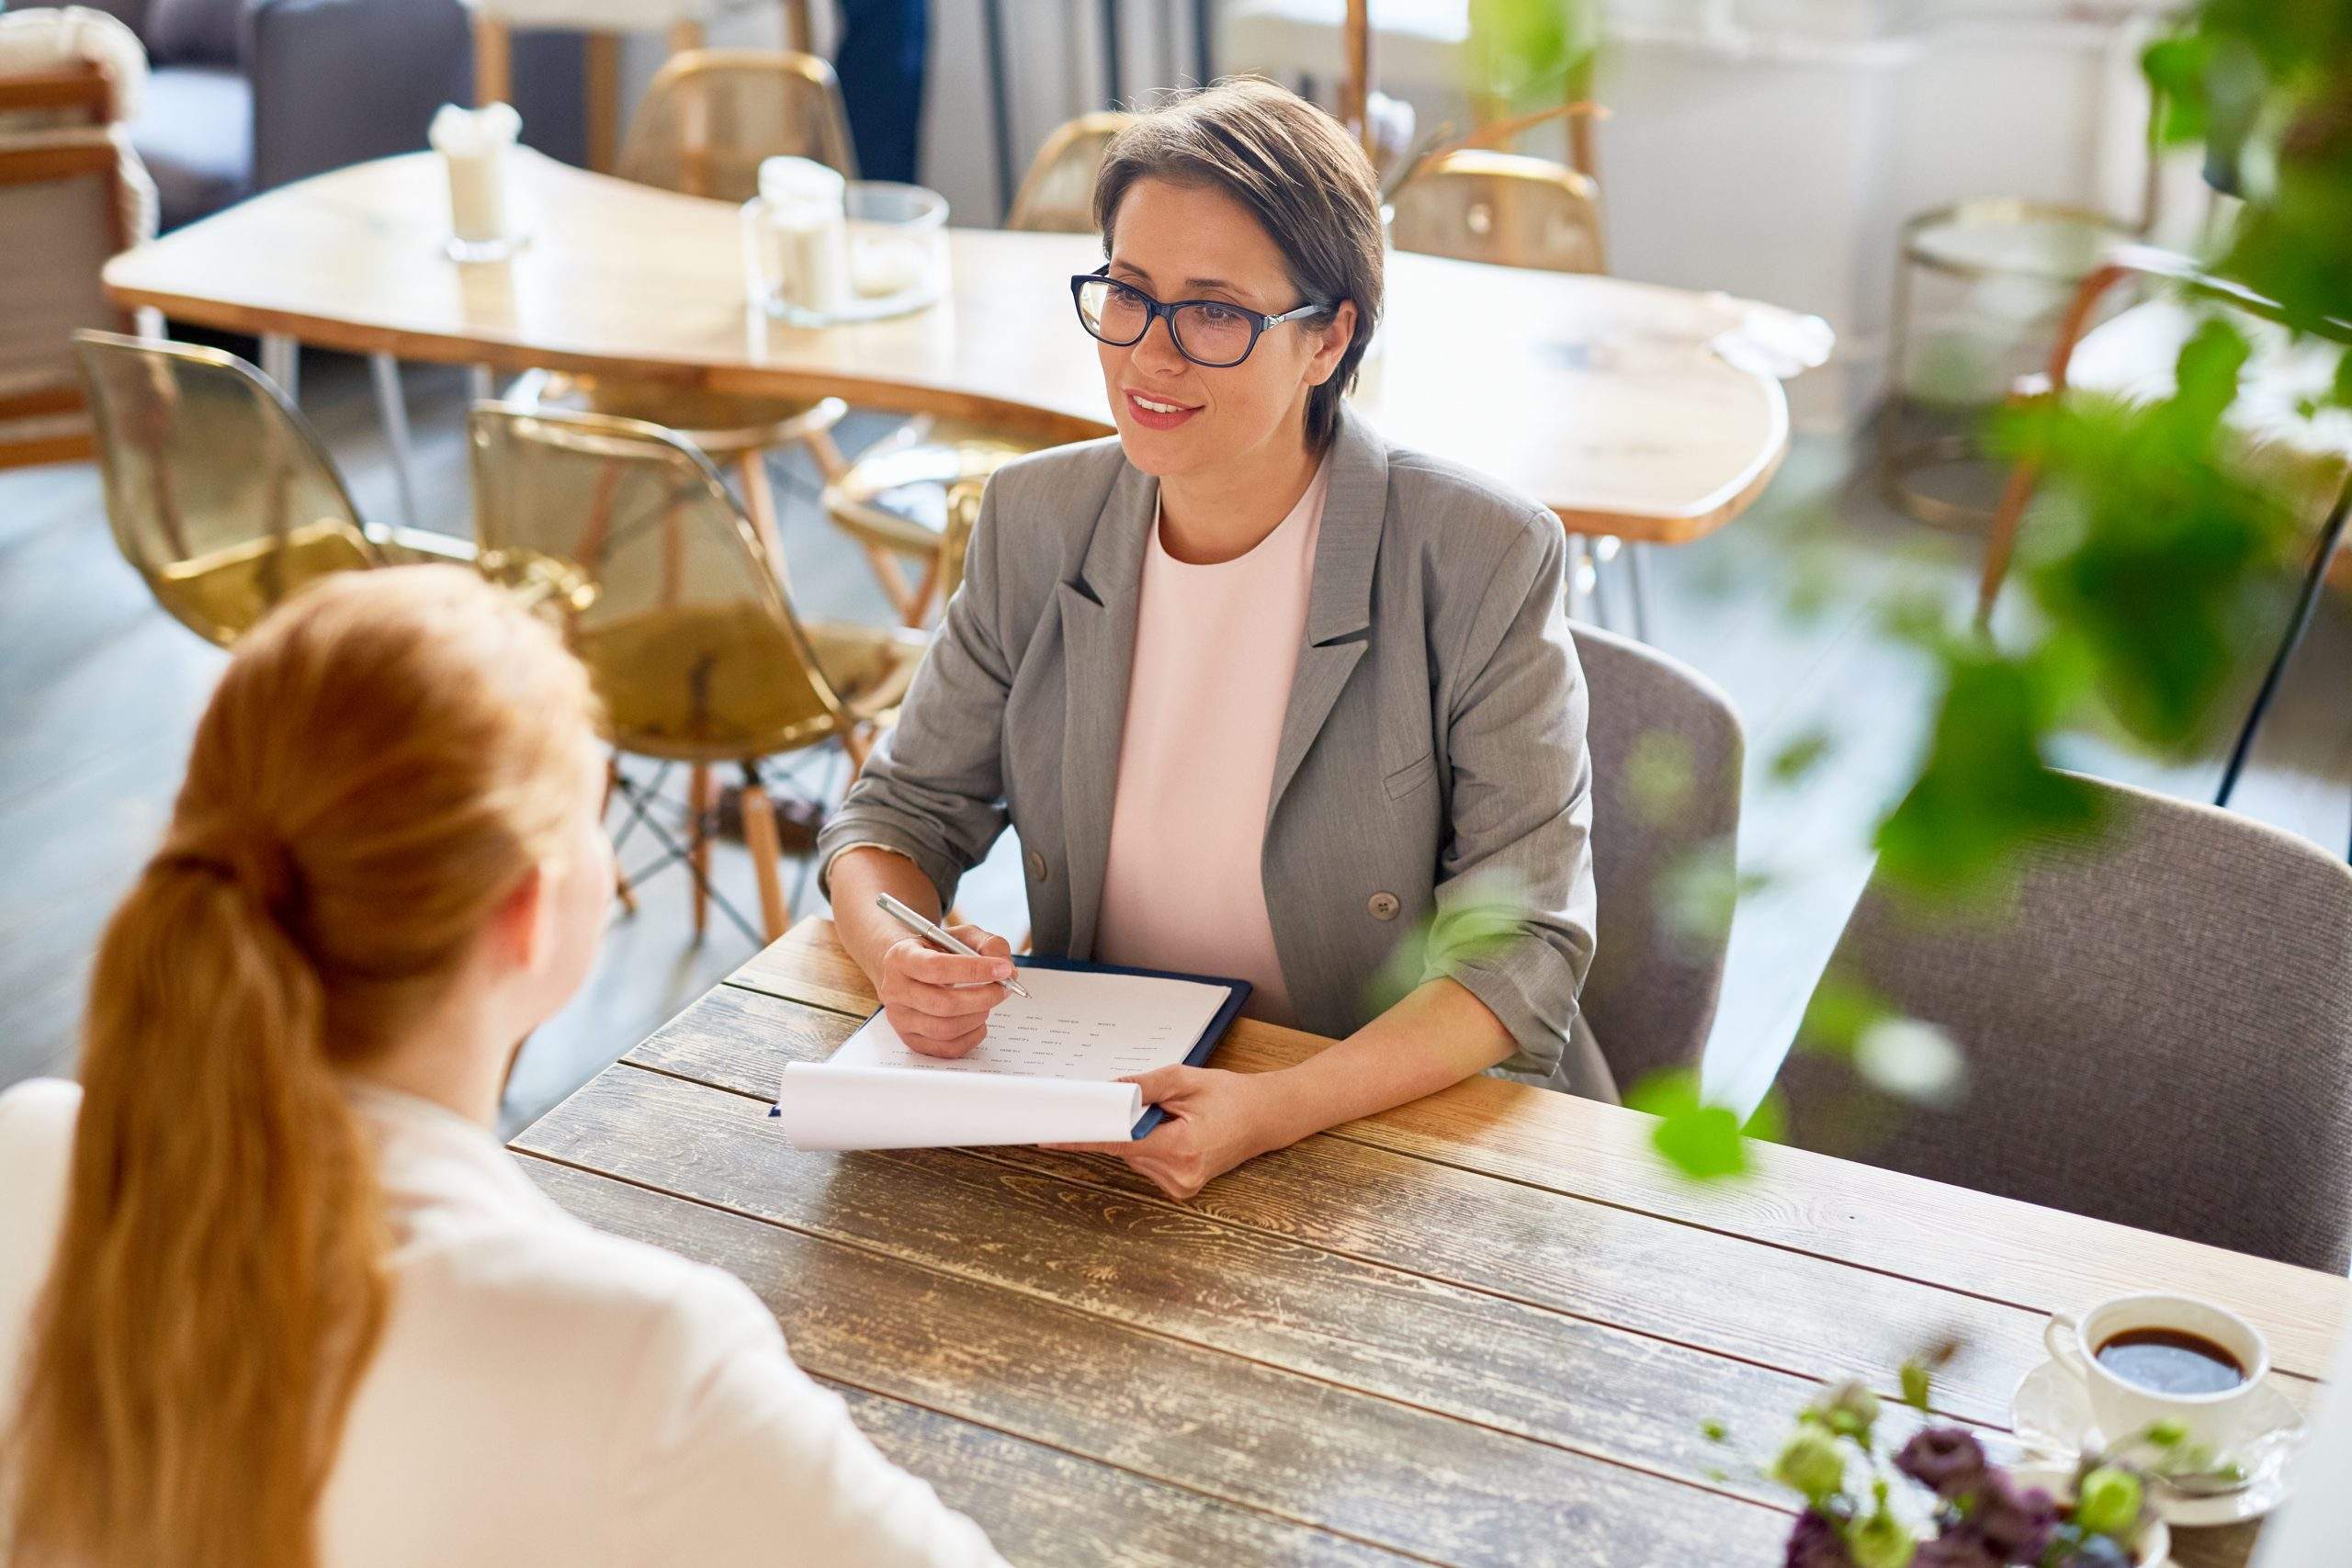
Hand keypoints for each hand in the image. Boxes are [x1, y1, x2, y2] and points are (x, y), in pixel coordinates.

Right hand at [876, 925, 1014, 1057]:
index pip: (936, 967)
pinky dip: (972, 1036)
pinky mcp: (911, 1040)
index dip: (973, 970)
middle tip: (1003, 988)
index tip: (1003, 969)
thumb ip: (988, 944)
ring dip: (978, 1016)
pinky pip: (947, 1048)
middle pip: (942, 1004)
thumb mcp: (961, 936)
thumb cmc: (936, 952)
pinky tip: (978, 1020)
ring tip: (987, 1001)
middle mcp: (896, 989)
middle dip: (983, 997)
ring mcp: (900, 1018)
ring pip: (946, 1029)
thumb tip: (1007, 970)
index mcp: (902, 957)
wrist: (909, 970)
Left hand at [1050, 1065, 1284, 1200]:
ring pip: (1134, 1157)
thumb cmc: (1230, 1096)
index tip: (1051, 1137)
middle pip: (1124, 1149)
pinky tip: (1177, 1134)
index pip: (1118, 1143)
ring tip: (1177, 1119)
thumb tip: (1104, 1092)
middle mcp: (1179, 1175)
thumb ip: (1142, 1087)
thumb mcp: (1184, 1079)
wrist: (1265, 1117)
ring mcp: (1181, 1186)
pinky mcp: (1181, 1189)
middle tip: (1154, 1105)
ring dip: (1141, 1136)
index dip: (1083, 1137)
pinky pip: (1147, 1163)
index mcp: (1181, 1147)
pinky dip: (1151, 1146)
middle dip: (1125, 1125)